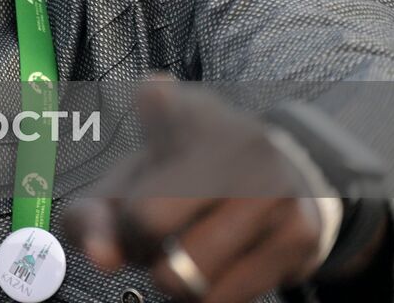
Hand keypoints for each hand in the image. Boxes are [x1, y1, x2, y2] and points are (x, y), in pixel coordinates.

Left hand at [62, 77, 326, 301]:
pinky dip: (208, 293)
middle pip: (146, 221)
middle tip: (155, 236)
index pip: (122, 168)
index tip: (129, 209)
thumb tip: (102, 258)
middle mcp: (235, 138)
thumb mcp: (128, 182)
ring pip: (187, 272)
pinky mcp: (300, 231)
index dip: (115, 212)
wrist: (280, 178)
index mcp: (181, 110)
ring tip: (186, 249)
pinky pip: (226, 296)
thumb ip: (92, 216)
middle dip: (139, 245)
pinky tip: (219, 263)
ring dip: (173, 278)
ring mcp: (273, 183)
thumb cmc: (182, 180)